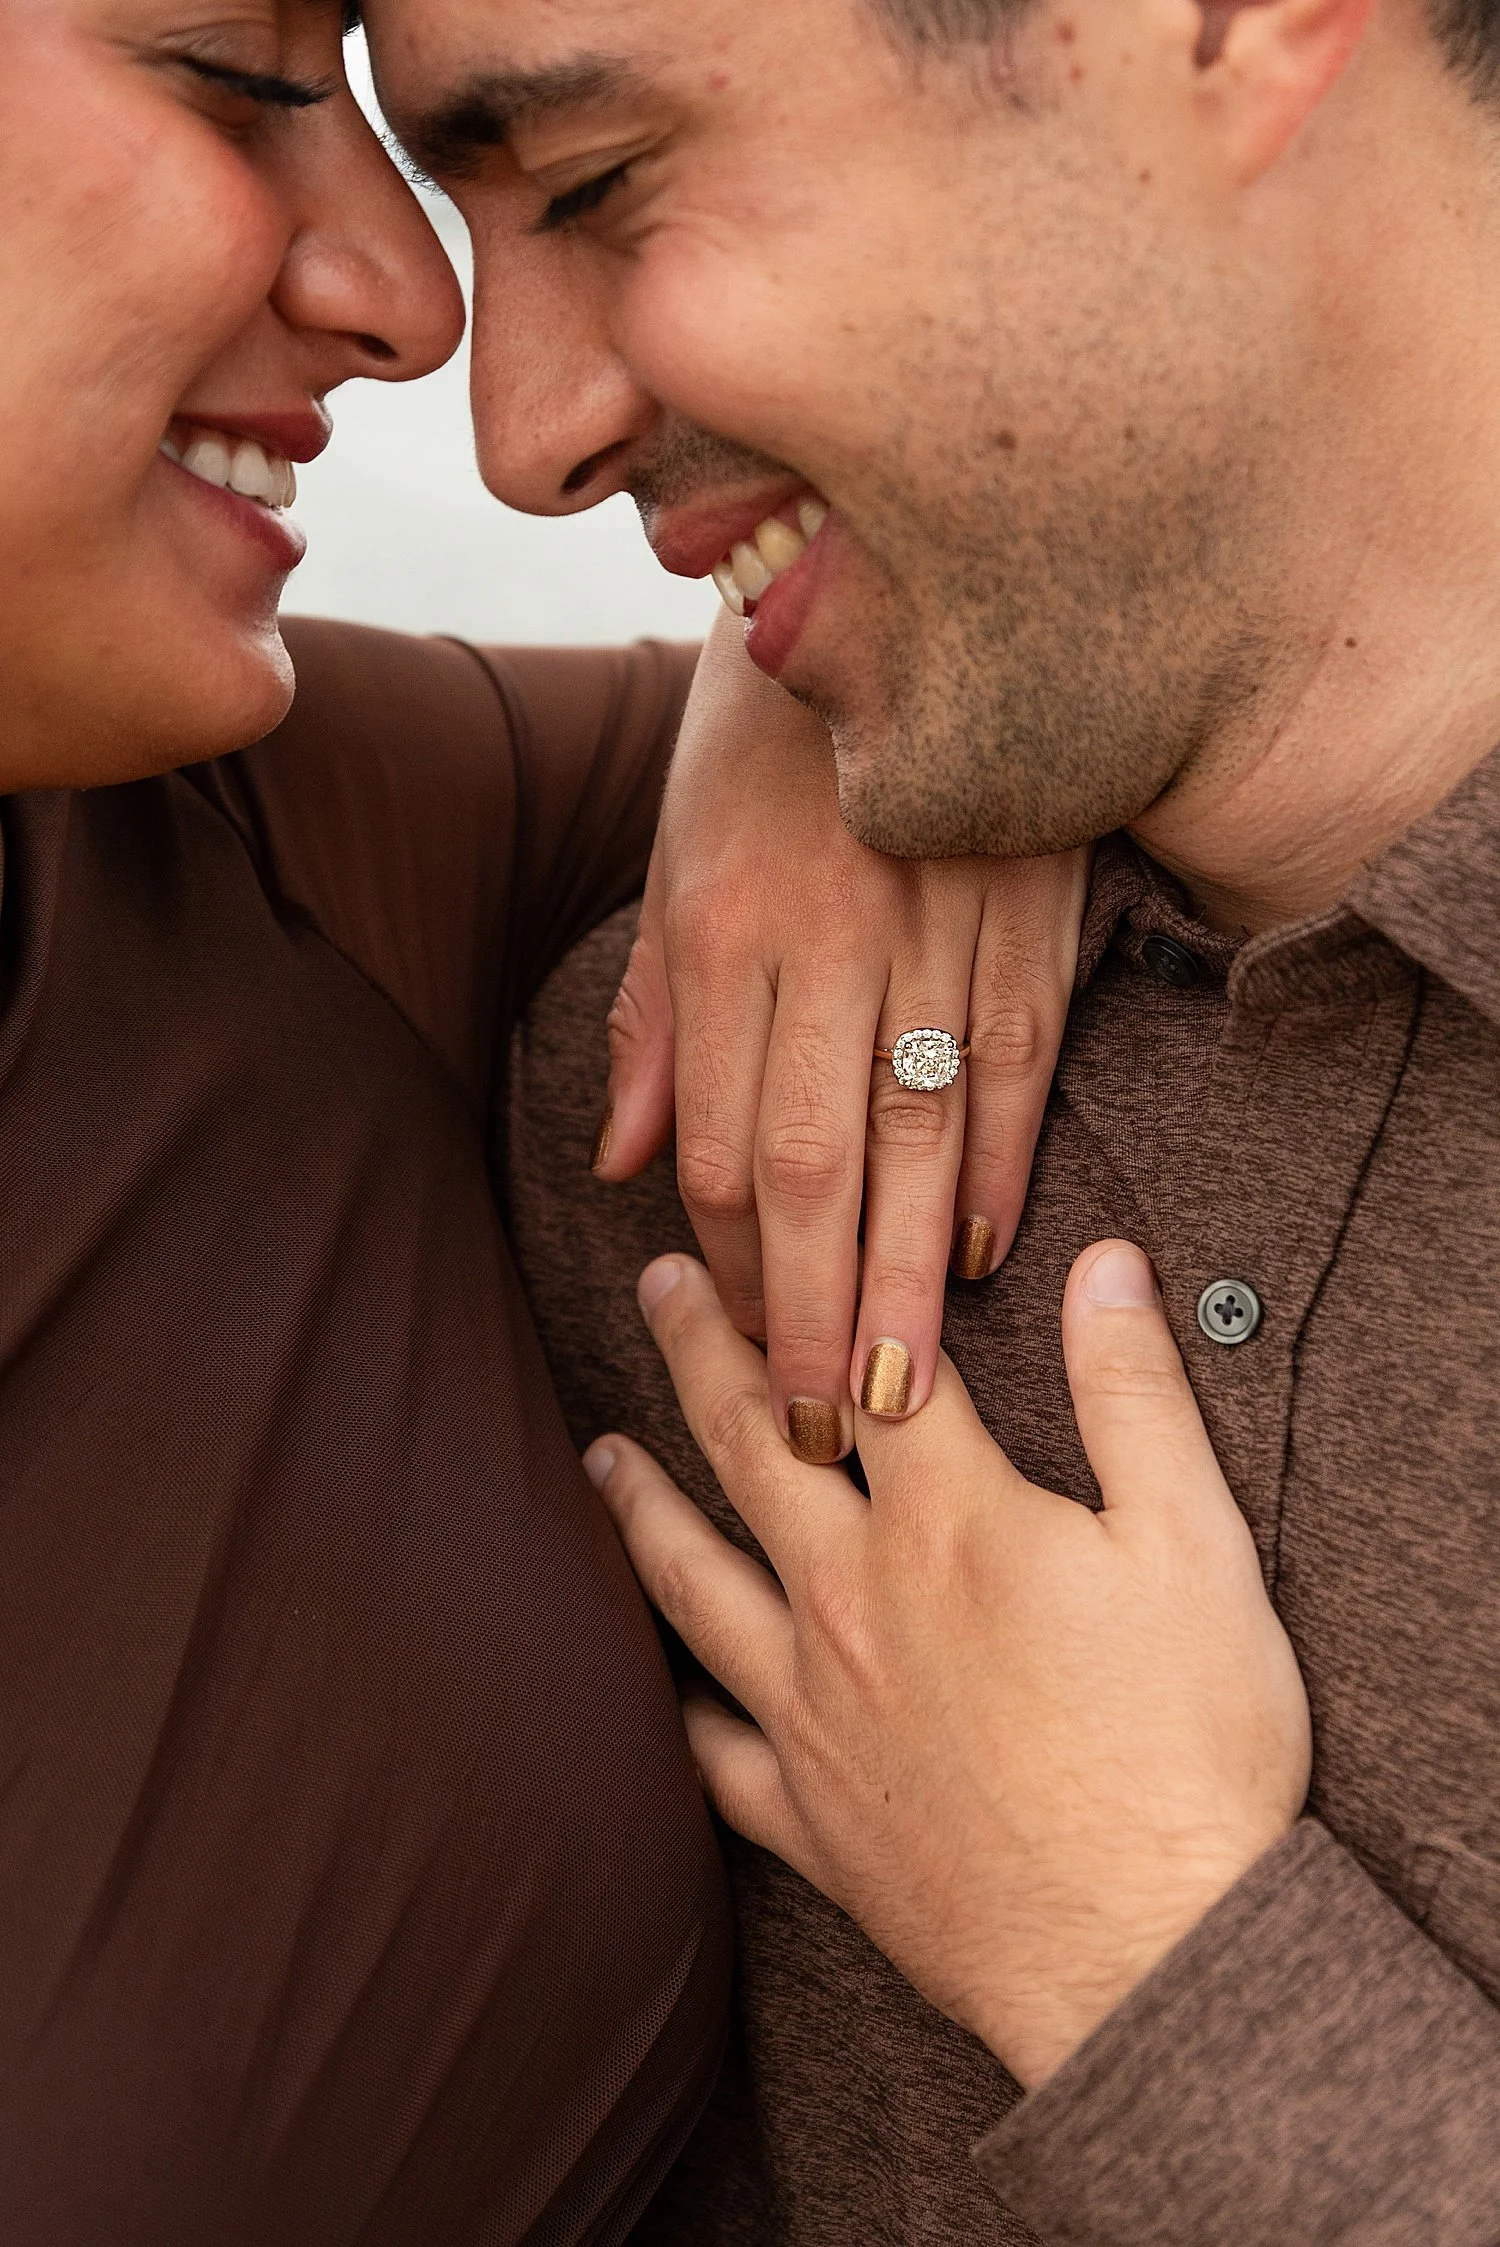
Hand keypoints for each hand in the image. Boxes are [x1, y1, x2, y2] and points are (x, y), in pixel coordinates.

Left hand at [585, 1244, 1311, 2089]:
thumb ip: (1135, 1394)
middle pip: (755, 1446)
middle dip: (700, 1354)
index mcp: (951, 1523)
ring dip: (642, 1507)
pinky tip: (647, 1684)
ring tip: (601, 1456)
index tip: (765, 1231)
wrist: (1153, 1958)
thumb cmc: (1191, 1752)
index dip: (821, 1284)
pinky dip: (671, 1709)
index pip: (866, 1368)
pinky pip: (709, 1752)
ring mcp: (816, 1712)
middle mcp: (855, 1600)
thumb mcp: (1197, 1545)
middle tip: (658, 1286)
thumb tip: (1104, 1265)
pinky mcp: (811, 1817)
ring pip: (695, 1582)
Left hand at [594, 609, 1088, 1460]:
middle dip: (810, 1309)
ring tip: (904, 1388)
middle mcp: (819, 936)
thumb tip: (624, 1166)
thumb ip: (654, 1018)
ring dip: (907, 1272)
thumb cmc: (757, 747)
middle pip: (809, 1162)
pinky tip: (988, 1250)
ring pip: (917, 1134)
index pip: (715, 1136)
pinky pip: (1012, 1061)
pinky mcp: (1021, 911)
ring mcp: (930, 924)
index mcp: (717, 929)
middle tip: (824, 1436)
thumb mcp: (674, 861)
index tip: (743, 1349)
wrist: (869, 583)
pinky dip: (1000, 1161)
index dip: (727, 1259)